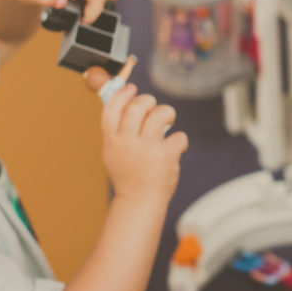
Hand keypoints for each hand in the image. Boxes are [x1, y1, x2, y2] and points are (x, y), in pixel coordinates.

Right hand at [94, 75, 186, 203]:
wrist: (139, 202)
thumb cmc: (128, 175)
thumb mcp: (113, 153)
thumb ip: (117, 130)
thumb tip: (125, 100)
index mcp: (112, 141)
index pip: (112, 109)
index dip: (122, 94)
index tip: (132, 88)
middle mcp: (127, 143)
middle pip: (137, 107)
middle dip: (148, 100)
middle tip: (153, 107)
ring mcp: (147, 150)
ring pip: (160, 115)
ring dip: (167, 112)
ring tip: (168, 119)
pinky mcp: (166, 157)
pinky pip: (179, 136)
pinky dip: (180, 141)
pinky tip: (176, 149)